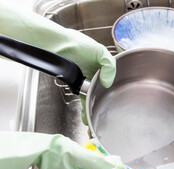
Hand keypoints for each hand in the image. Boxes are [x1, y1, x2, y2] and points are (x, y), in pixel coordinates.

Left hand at [0, 3, 115, 123]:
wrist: (58, 46)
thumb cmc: (78, 44)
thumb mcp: (101, 52)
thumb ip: (110, 67)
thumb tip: (107, 84)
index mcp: (104, 67)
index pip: (112, 82)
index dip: (114, 90)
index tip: (115, 100)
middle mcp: (95, 74)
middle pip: (103, 92)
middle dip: (104, 102)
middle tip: (105, 112)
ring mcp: (86, 81)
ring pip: (93, 97)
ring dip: (94, 107)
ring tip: (96, 118)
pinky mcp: (76, 86)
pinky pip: (82, 99)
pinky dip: (85, 109)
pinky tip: (86, 116)